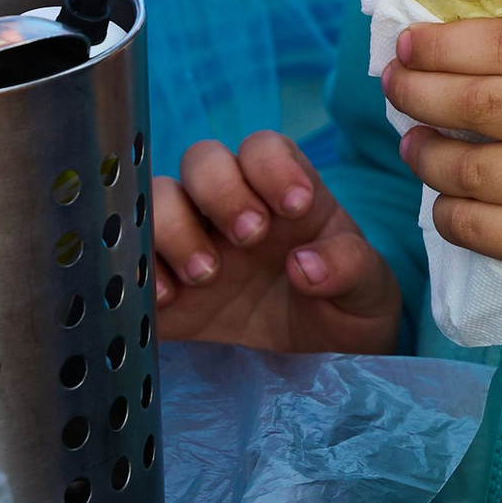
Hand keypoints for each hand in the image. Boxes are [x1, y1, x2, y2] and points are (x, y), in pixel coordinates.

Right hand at [151, 130, 402, 353]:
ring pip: (158, 197)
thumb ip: (349, 266)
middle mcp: (232, 204)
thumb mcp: (368, 287)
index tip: (296, 207)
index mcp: (284, 191)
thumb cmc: (345, 301)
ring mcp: (192, 240)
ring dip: (174, 226)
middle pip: (203, 160)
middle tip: (249, 238)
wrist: (319, 354)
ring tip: (206, 274)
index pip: (264, 148)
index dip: (273, 167)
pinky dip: (140, 267)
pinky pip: (133, 257)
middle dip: (220, 190)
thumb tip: (305, 265)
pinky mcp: (165, 283)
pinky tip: (168, 299)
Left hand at [384, 18, 501, 310]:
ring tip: (413, 143)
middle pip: (479, 103)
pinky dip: (446, 211)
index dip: (444, 44)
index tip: (409, 46)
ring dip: (424, 154)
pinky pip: (479, 227)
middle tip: (395, 87)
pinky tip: (443, 198)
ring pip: (470, 169)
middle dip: (419, 92)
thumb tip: (445, 45)